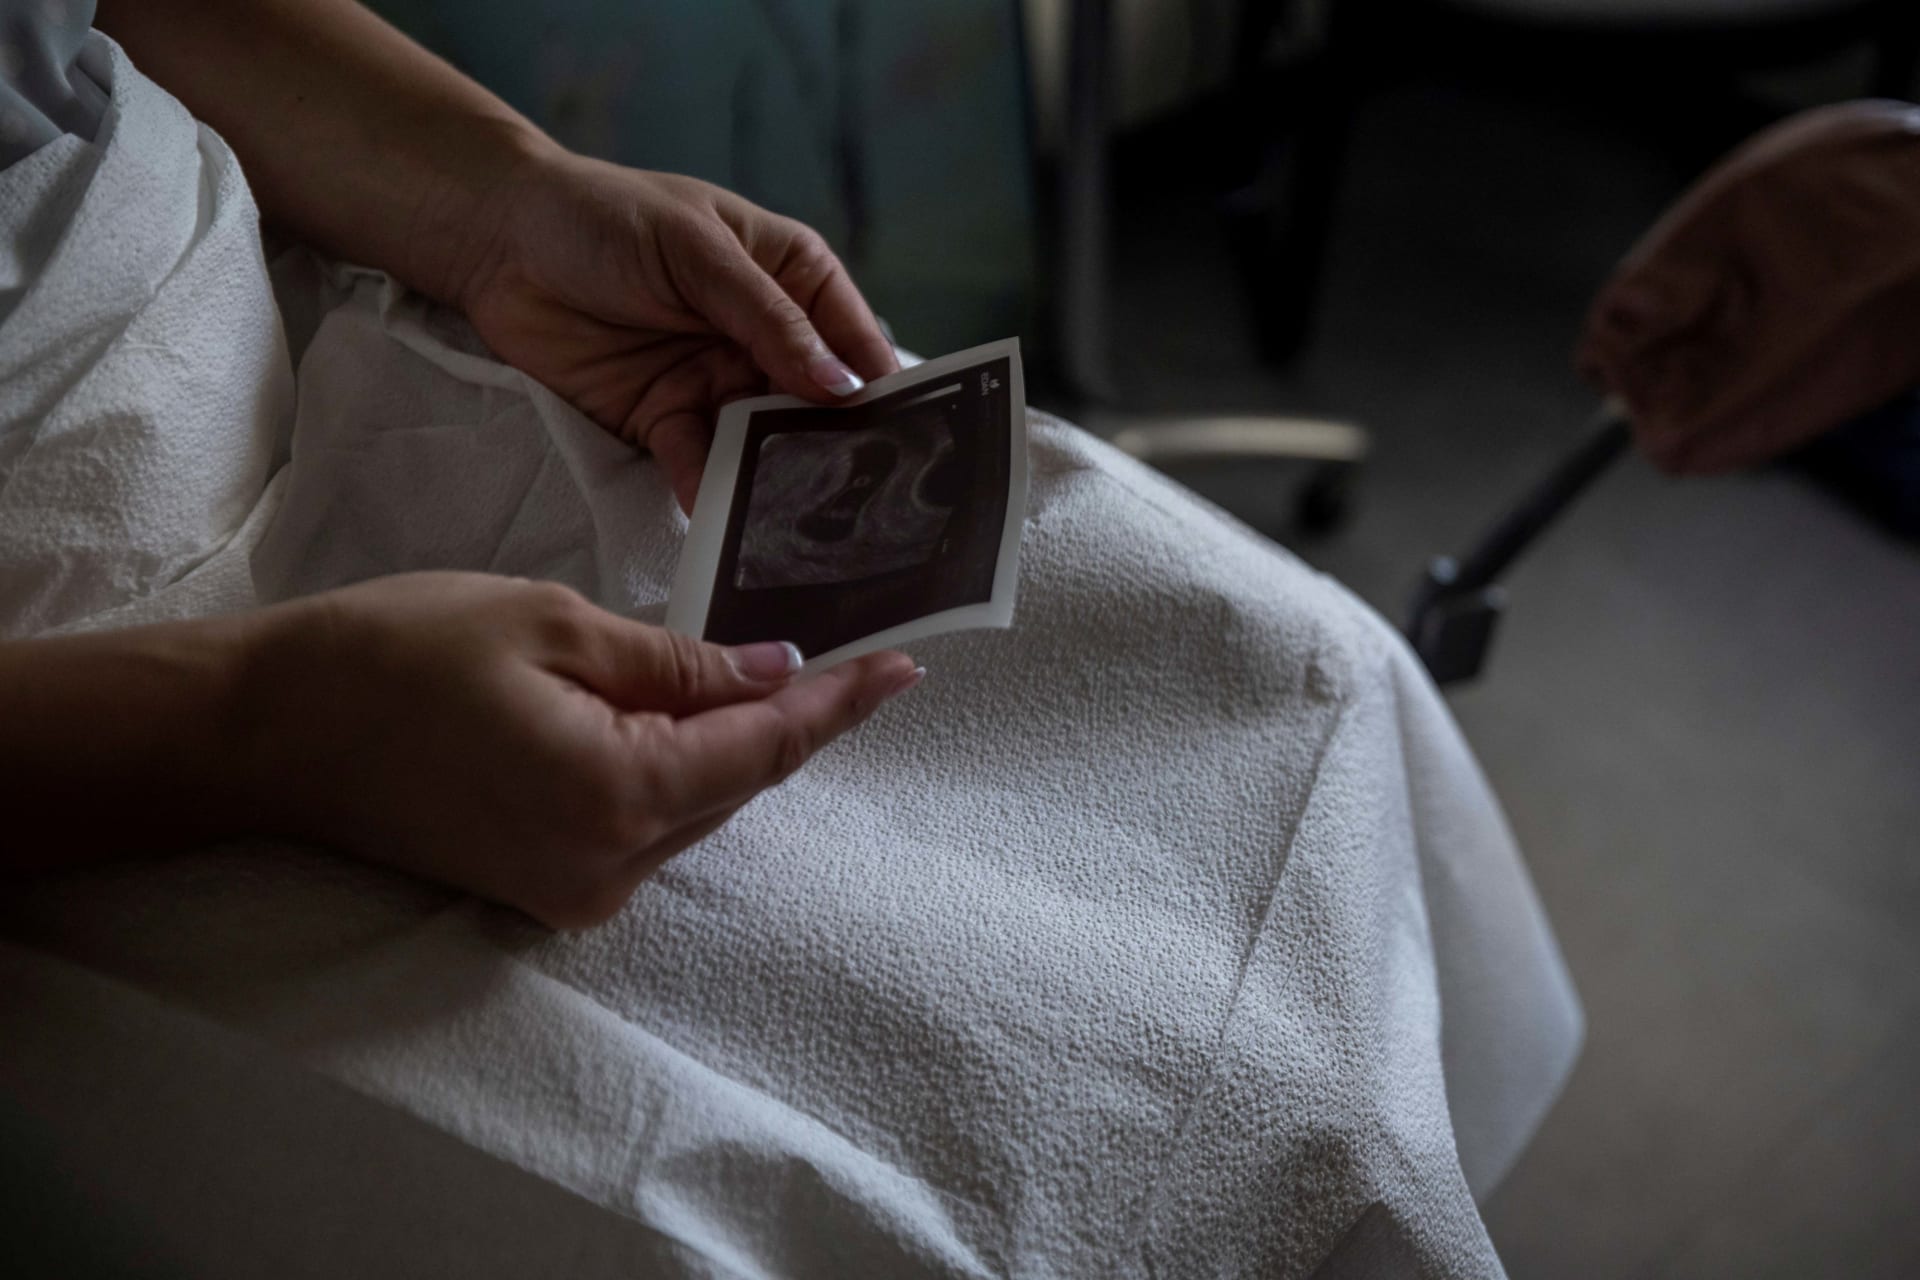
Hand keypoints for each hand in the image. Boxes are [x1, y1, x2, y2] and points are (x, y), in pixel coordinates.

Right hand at [241, 573, 918, 927]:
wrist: (267, 733)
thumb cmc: (398, 655)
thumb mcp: (554, 628)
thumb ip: (677, 665)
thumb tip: (772, 675)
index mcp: (618, 795)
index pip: (765, 750)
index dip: (840, 707)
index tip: (904, 668)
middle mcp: (609, 868)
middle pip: (736, 786)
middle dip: (792, 721)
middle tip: (850, 656)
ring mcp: (574, 893)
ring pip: (694, 810)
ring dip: (733, 747)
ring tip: (779, 676)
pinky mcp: (545, 893)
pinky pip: (645, 828)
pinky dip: (676, 774)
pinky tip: (688, 719)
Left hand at [454, 152, 900, 511]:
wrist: (496, 240)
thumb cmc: (603, 216)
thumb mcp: (696, 251)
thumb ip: (767, 320)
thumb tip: (840, 385)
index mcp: (791, 276)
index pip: (853, 339)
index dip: (881, 388)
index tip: (909, 440)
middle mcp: (765, 336)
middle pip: (817, 404)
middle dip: (835, 448)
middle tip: (863, 502)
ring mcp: (717, 381)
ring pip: (763, 442)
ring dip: (777, 478)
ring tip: (800, 523)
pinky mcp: (664, 419)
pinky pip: (699, 463)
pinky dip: (711, 490)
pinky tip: (725, 518)